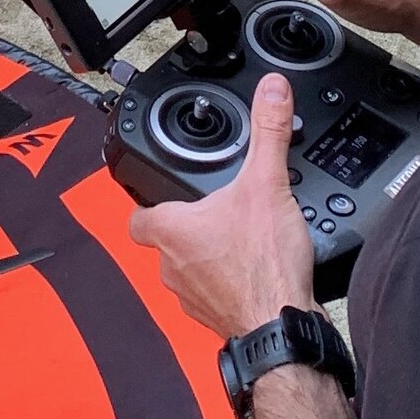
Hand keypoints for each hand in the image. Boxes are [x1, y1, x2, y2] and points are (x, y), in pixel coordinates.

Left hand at [127, 79, 315, 338]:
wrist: (281, 327)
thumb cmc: (263, 266)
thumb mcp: (268, 184)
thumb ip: (268, 132)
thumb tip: (271, 91)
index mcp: (172, 230)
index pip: (138, 216)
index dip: (147, 202)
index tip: (162, 193)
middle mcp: (173, 266)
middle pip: (165, 240)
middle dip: (189, 227)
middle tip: (218, 212)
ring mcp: (192, 296)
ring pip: (187, 270)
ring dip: (208, 257)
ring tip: (240, 240)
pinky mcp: (217, 316)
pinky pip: (213, 294)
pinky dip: (228, 283)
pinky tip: (254, 271)